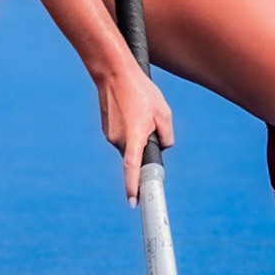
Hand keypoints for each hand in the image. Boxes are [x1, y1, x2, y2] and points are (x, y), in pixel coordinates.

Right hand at [96, 64, 174, 205]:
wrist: (113, 72)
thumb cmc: (141, 91)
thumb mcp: (163, 112)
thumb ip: (167, 135)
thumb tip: (164, 147)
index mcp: (134, 137)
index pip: (132, 169)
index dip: (133, 187)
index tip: (134, 203)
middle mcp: (119, 140)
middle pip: (137, 155)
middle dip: (146, 146)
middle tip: (151, 121)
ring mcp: (110, 135)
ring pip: (130, 145)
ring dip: (138, 135)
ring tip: (139, 109)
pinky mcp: (106, 129)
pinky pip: (123, 136)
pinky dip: (129, 128)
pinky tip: (130, 109)